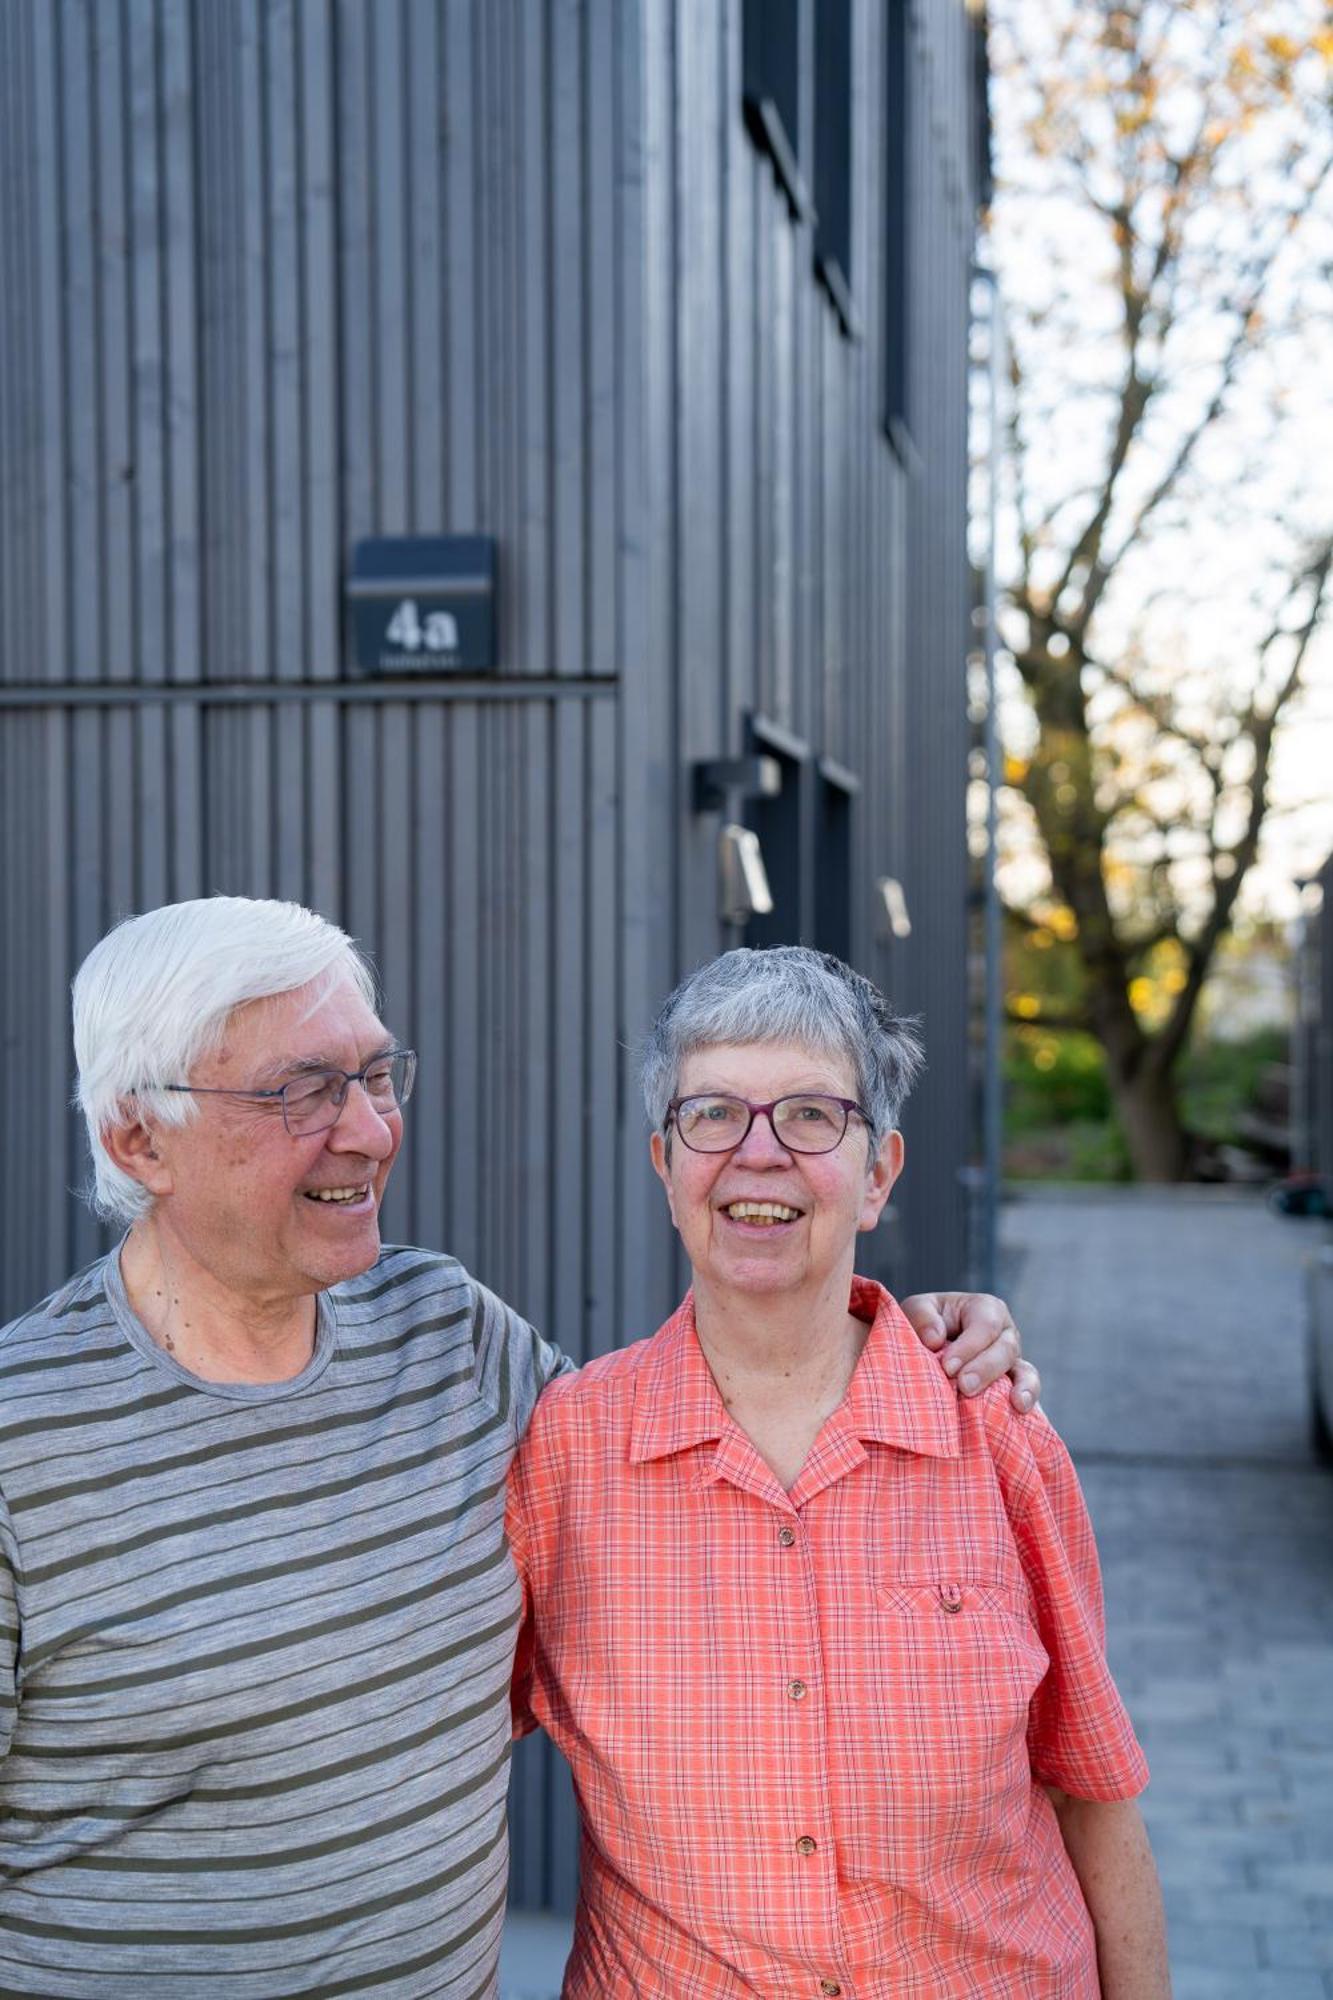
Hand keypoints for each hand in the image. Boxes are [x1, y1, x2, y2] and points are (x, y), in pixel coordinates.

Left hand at [899, 1292, 1038, 1411]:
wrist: (926, 1350)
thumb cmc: (924, 1326)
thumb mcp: (916, 1310)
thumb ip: (922, 1317)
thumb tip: (935, 1339)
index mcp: (984, 1309)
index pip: (985, 1324)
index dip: (969, 1347)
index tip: (948, 1367)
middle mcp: (1004, 1332)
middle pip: (1005, 1348)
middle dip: (985, 1369)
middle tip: (964, 1387)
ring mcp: (1012, 1359)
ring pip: (1023, 1370)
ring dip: (1019, 1386)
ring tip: (1015, 1403)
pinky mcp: (1013, 1384)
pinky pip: (1028, 1389)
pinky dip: (1028, 1397)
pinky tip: (1021, 1409)